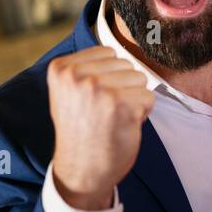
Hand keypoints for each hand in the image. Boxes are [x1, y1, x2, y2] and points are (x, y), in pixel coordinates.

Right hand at [48, 47, 155, 209]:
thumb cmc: (82, 130)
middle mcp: (77, 76)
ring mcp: (99, 89)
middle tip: (104, 113)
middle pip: (126, 64)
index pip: (108, 53)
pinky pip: (149, 98)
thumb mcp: (70, 91)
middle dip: (123, 88)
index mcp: (61, 68)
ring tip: (113, 119)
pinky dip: (143, 113)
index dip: (109, 77)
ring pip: (140, 79)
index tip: (93, 101)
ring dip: (133, 100)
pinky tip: (123, 127)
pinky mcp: (121, 105)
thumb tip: (127, 40)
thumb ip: (87, 67)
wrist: (80, 171)